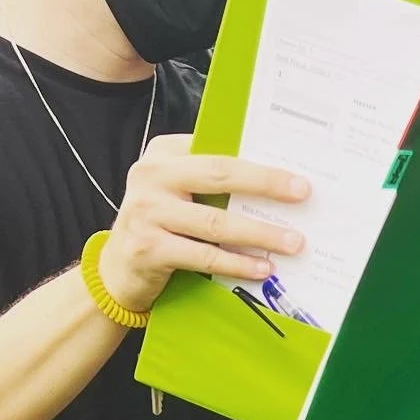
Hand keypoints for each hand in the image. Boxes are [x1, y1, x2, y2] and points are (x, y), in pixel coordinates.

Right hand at [98, 134, 308, 312]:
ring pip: (215, 222)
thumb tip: (277, 182)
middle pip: (219, 175)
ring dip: (259, 233)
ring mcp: (146, 212)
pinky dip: (237, 263)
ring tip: (292, 241)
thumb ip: (211, 180)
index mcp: (164, 152)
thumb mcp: (178, 191)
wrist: (116, 270)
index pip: (219, 149)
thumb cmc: (161, 224)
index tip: (295, 167)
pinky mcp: (148, 249)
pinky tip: (263, 267)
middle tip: (302, 193)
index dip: (259, 158)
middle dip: (266, 184)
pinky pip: (203, 256)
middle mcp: (151, 176)